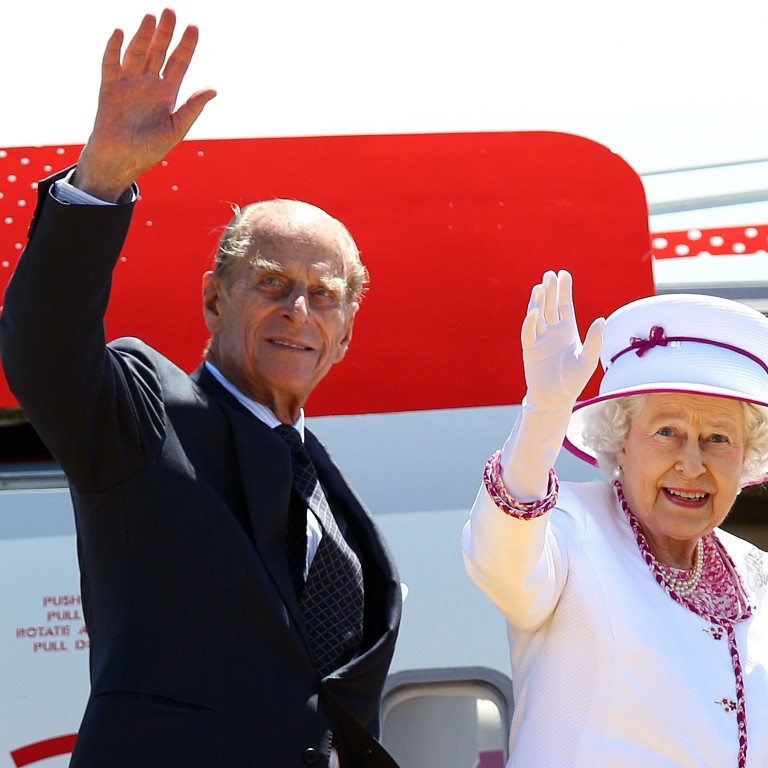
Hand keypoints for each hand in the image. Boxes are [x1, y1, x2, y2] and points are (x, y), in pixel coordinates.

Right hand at [73, 9, 216, 201]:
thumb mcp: (176, 128)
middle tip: (171, 10)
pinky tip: (121, 32)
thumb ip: (192, 108)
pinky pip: (110, 64)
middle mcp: (148, 83)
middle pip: (158, 51)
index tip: (194, 27)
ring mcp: (128, 83)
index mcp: (167, 93)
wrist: (121, 161)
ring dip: (143, 35)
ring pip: (137, 53)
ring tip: (150, 16)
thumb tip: (213, 89)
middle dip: (165, 32)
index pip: (179, 63)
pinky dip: (114, 48)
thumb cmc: (149, 149)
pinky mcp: (109, 87)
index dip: (186, 46)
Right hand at [521, 270, 603, 410]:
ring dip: (538, 301)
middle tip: (550, 274)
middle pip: (550, 305)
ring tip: (540, 285)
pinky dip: (530, 322)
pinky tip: (535, 311)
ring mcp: (540, 339)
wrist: (556, 398)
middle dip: (550, 290)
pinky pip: (529, 332)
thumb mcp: (589, 359)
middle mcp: (552, 331)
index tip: (564, 274)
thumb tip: (601, 320)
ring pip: (538, 315)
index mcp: (567, 330)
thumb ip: (595, 340)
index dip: (564, 290)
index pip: (564, 305)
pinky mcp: (530, 349)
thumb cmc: (574, 380)